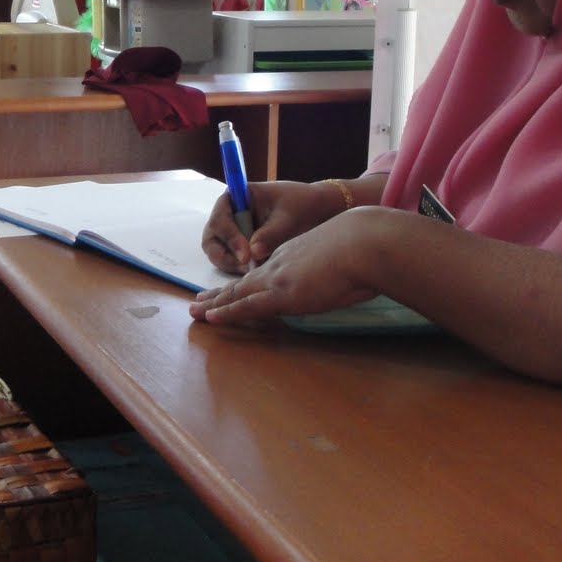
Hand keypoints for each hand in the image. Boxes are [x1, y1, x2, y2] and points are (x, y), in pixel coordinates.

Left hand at [192, 206, 388, 323]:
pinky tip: (210, 319)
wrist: (364, 242)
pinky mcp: (281, 294)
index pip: (264, 270)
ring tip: (194, 312)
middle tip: (200, 301)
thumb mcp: (347, 257)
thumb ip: (340, 269)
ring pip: (237, 293)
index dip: (247, 281)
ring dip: (215, 304)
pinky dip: (227, 313)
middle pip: (243, 281)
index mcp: (296, 254)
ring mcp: (279, 279)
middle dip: (220, 293)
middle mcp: (281, 264)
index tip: (234, 289)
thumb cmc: (367, 248)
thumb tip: (351, 280)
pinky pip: (247, 306)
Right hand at [202, 180, 339, 273]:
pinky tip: (259, 271)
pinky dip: (240, 268)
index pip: (220, 218)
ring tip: (255, 270)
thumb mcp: (288, 218)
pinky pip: (231, 261)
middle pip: (212, 239)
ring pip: (219, 253)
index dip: (229, 237)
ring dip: (232, 264)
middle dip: (225, 256)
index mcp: (236, 197)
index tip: (246, 254)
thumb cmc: (301, 205)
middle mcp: (229, 214)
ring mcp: (233, 232)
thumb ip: (270, 234)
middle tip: (246, 266)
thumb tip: (253, 253)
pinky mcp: (240, 247)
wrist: (316, 211)